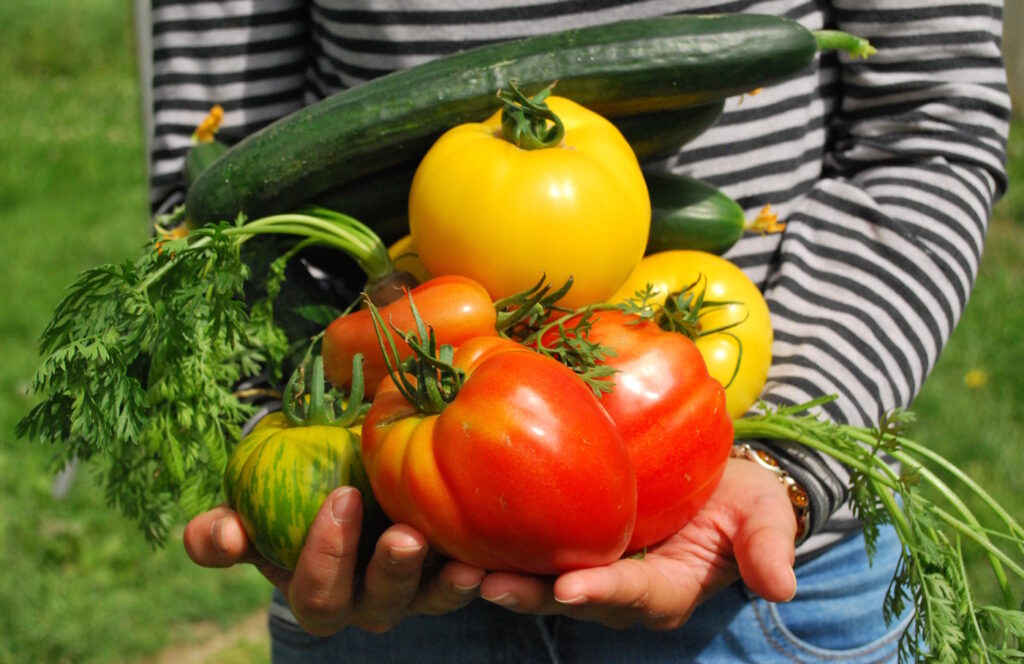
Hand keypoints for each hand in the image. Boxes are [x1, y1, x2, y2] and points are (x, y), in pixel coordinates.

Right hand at [183, 486, 486, 634]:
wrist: (346, 488)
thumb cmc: (292, 500)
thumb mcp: (253, 513)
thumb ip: (223, 532)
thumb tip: (222, 534)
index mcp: (318, 592)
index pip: (316, 592)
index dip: (325, 554)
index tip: (341, 496)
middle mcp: (368, 602)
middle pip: (378, 604)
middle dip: (390, 572)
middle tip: (404, 536)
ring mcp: (414, 592)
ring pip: (430, 599)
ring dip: (445, 583)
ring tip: (463, 561)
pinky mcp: (452, 573)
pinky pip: (470, 580)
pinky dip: (483, 570)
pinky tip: (494, 551)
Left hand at [477, 458, 798, 628]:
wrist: (712, 479)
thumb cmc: (739, 497)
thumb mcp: (763, 514)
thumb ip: (767, 546)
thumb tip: (782, 586)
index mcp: (668, 589)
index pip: (635, 595)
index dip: (604, 592)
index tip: (571, 587)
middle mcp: (620, 590)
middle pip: (572, 598)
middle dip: (532, 595)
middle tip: (489, 584)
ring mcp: (590, 568)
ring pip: (539, 581)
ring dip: (501, 576)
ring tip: (457, 567)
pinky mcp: (566, 542)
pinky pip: (530, 549)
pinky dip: (496, 544)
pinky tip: (458, 528)